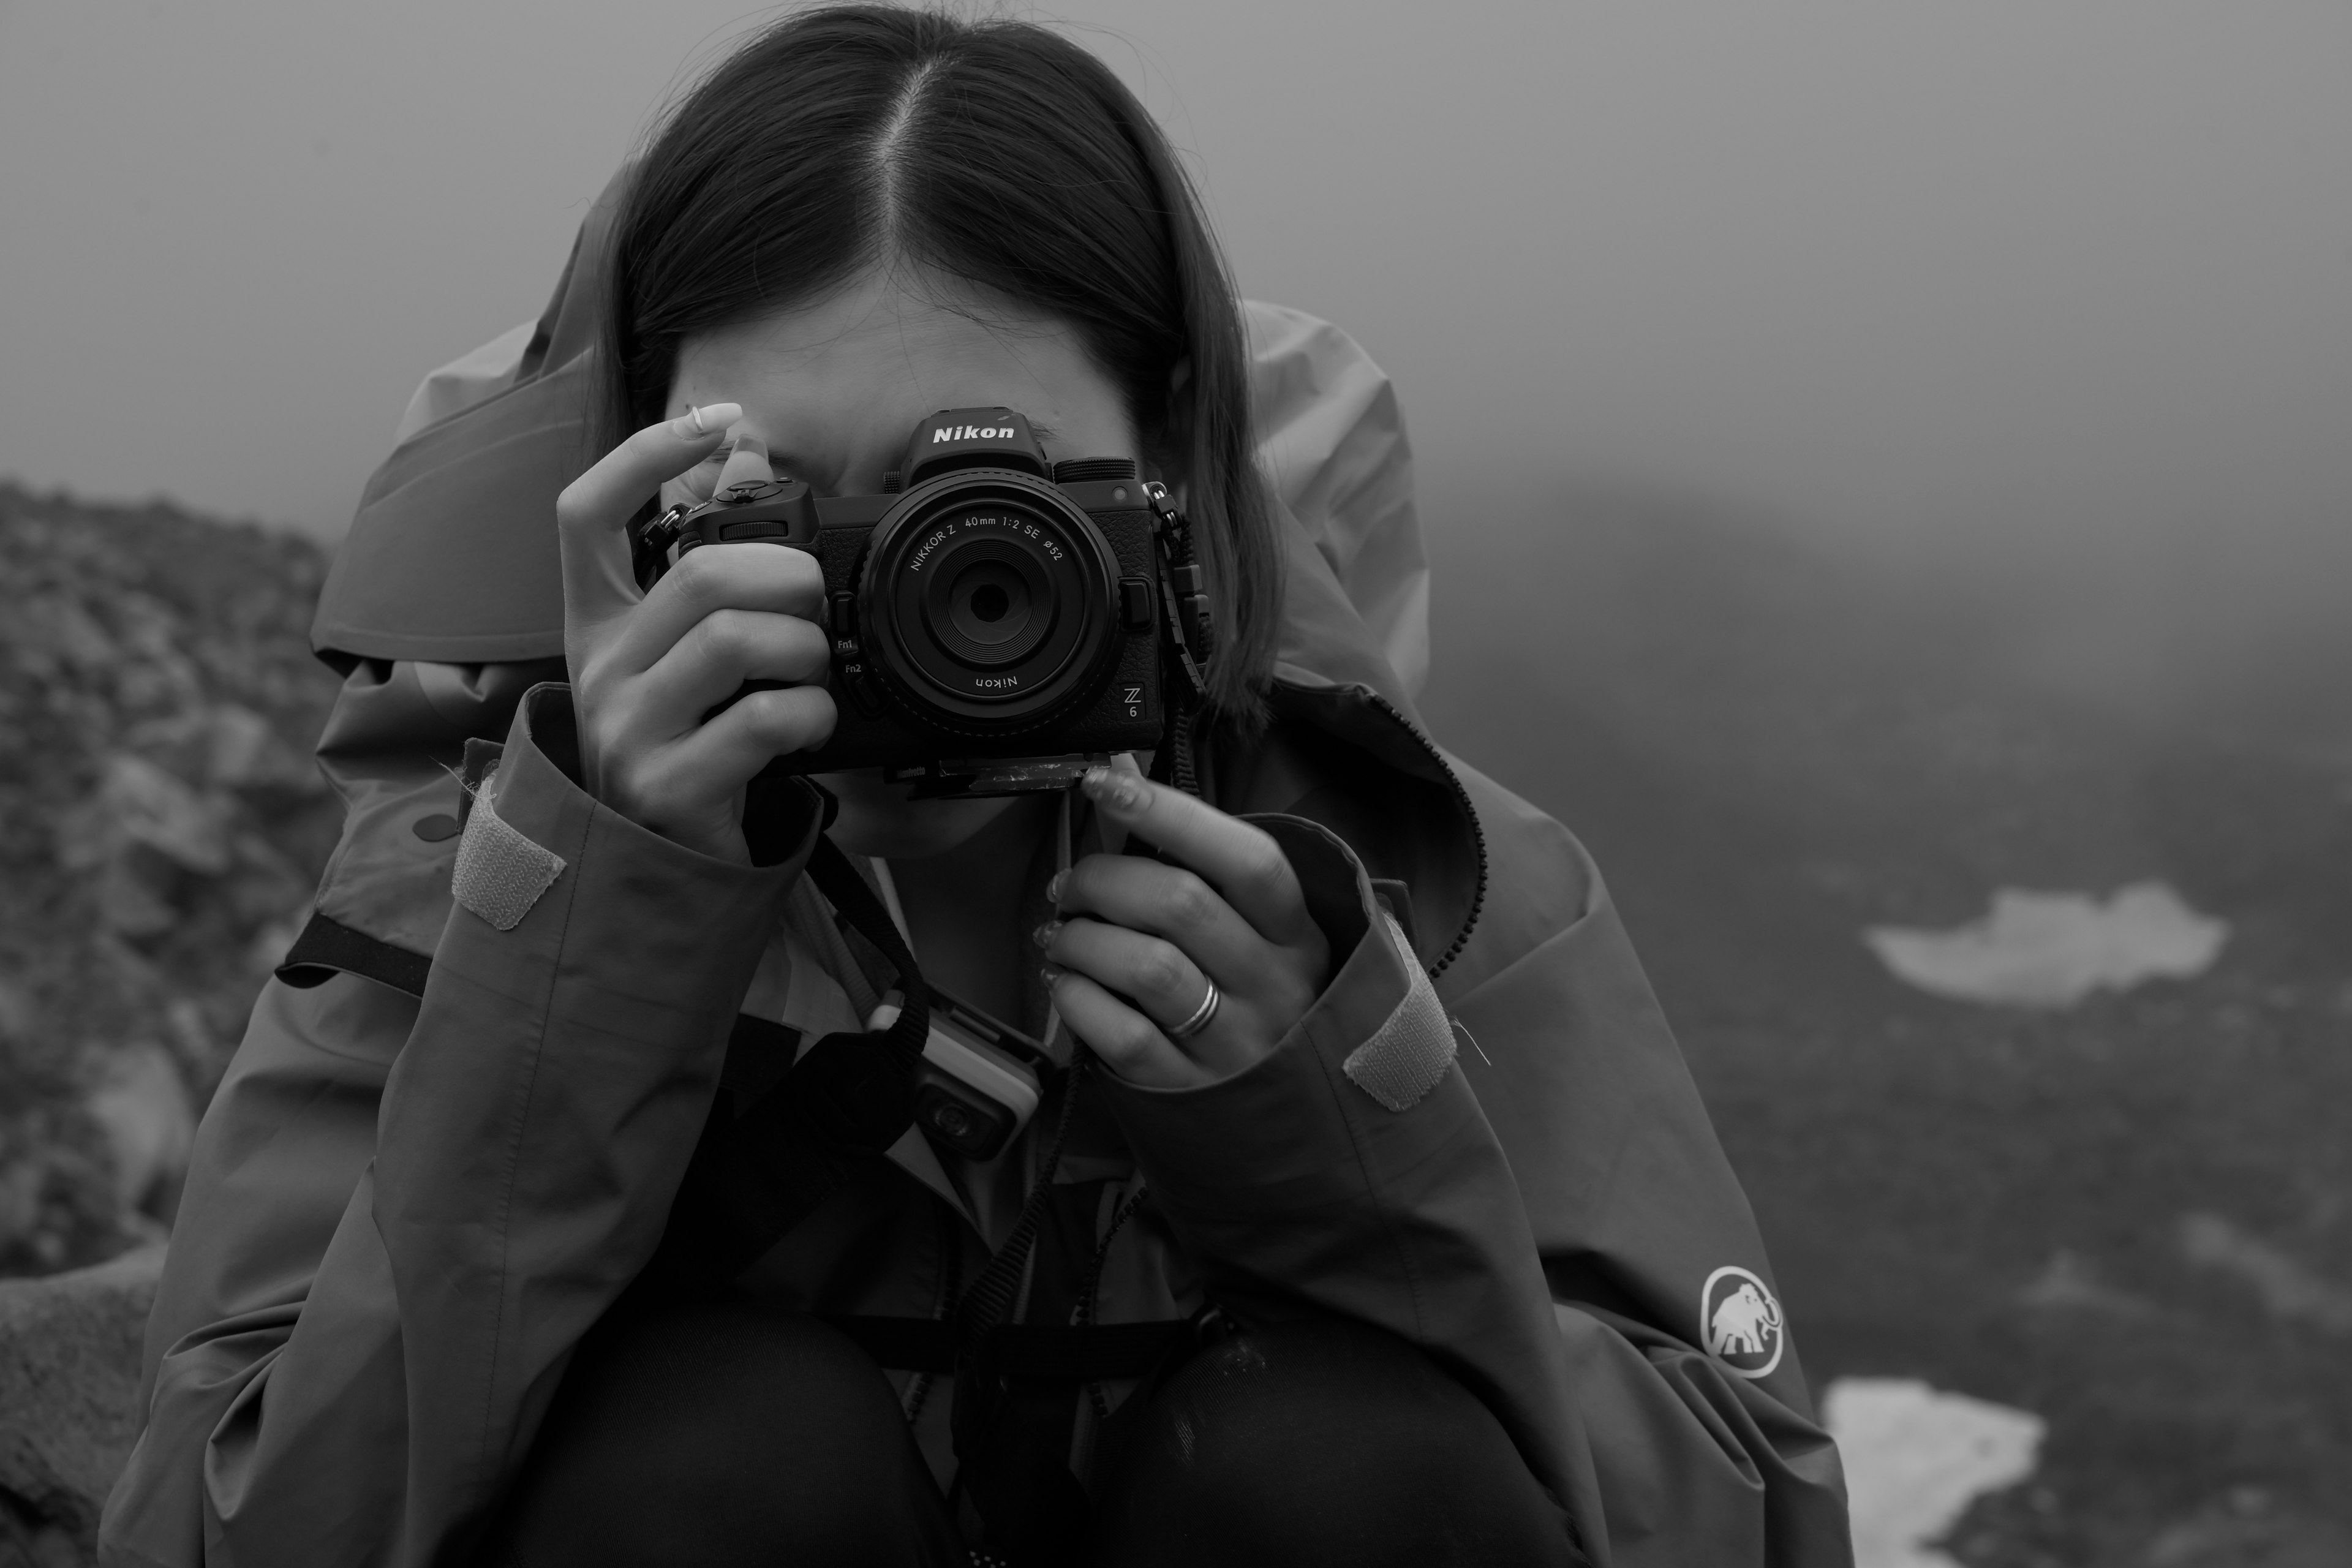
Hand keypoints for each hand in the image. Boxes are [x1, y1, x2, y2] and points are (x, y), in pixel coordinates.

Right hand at [556, 404, 836, 862]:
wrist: (658, 870)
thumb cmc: (686, 746)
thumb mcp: (685, 657)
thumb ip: (714, 567)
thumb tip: (746, 452)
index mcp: (596, 624)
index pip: (583, 514)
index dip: (645, 456)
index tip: (717, 424)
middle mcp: (598, 669)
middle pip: (700, 575)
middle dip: (787, 579)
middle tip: (811, 612)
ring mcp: (626, 729)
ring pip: (732, 638)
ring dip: (804, 649)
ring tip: (813, 674)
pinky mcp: (666, 786)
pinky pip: (759, 720)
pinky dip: (808, 714)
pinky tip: (808, 727)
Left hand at [1039, 760, 1330, 1089]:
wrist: (1296, 1122)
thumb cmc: (1259, 1002)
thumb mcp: (1261, 936)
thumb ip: (1201, 866)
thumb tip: (1118, 779)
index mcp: (1298, 937)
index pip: (1247, 859)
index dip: (1171, 813)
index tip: (1105, 785)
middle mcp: (1275, 988)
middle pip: (1181, 905)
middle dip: (1104, 880)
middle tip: (1071, 886)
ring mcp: (1235, 1044)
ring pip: (1147, 968)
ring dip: (1083, 939)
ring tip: (1061, 936)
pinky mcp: (1189, 1091)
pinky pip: (1122, 1034)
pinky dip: (1078, 998)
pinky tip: (1066, 983)